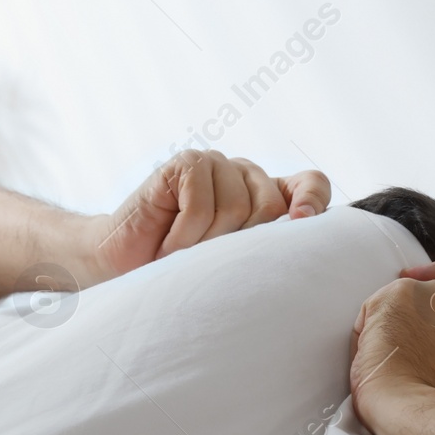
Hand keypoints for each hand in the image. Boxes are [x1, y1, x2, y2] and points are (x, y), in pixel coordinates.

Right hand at [87, 150, 330, 280]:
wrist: (121, 265)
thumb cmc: (180, 270)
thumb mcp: (234, 264)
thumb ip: (268, 249)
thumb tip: (303, 244)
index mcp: (265, 195)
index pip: (310, 183)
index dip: (313, 201)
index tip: (303, 225)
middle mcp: (243, 175)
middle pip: (269, 206)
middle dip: (240, 245)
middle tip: (208, 262)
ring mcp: (213, 165)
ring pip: (235, 208)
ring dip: (205, 246)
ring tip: (184, 256)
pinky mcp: (184, 165)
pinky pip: (200, 205)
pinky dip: (184, 236)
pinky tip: (168, 246)